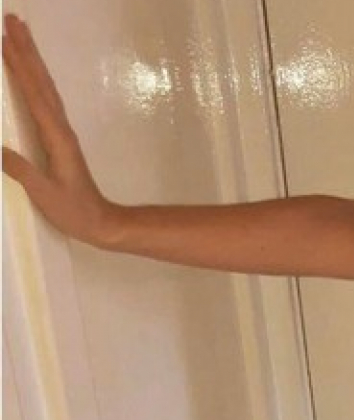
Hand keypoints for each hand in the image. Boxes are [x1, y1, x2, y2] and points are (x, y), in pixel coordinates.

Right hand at [2, 13, 118, 243]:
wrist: (102, 224)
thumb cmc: (75, 212)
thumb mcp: (45, 195)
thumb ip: (22, 171)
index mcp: (56, 138)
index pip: (34, 95)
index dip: (19, 66)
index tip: (4, 39)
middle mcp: (61, 129)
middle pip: (42, 82)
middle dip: (26, 50)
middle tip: (12, 19)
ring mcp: (62, 132)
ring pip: (45, 87)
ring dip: (32, 59)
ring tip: (20, 34)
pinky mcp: (61, 139)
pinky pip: (46, 100)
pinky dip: (35, 80)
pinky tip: (30, 74)